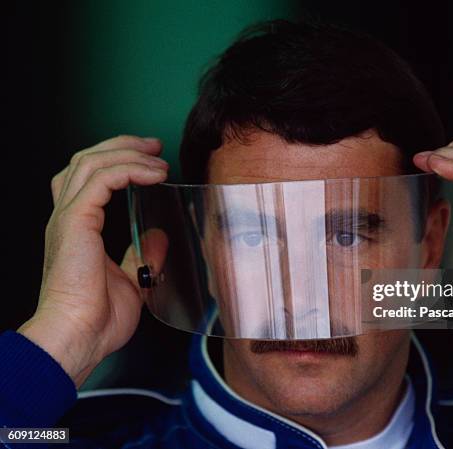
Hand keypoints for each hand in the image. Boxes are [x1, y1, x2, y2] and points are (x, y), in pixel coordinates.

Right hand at [18, 136, 168, 386]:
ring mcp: (69, 217)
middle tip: (154, 146)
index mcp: (77, 229)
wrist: (79, 337)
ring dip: (128, 153)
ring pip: (92, 162)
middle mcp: (68, 218)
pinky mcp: (76, 221)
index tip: (151, 161)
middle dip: (122, 147)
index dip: (118, 162)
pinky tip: (153, 174)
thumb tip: (158, 237)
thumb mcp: (130, 281)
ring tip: (158, 157)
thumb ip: (142, 256)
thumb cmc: (97, 319)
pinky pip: (102, 179)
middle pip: (86, 161)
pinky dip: (129, 169)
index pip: (89, 179)